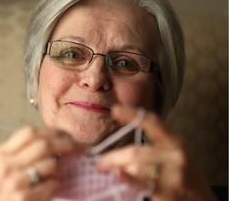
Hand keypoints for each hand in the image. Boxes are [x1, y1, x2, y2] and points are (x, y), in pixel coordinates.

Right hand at [0, 126, 83, 200]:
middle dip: (67, 144)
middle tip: (81, 147)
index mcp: (0, 153)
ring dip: (60, 168)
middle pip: (43, 145)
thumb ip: (29, 151)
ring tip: (57, 174)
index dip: (52, 131)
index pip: (29, 132)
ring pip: (50, 163)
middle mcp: (3, 165)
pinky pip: (52, 183)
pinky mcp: (22, 197)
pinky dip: (56, 184)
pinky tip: (50, 188)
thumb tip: (63, 138)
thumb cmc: (11, 189)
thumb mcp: (12, 166)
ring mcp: (12, 182)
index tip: (67, 135)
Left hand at [97, 105, 216, 200]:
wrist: (201, 198)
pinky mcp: (168, 191)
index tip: (115, 109)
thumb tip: (118, 147)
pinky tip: (117, 174)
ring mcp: (173, 174)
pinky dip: (125, 178)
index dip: (132, 114)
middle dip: (113, 157)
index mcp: (174, 140)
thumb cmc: (180, 171)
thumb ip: (152, 145)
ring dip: (120, 169)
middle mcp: (174, 154)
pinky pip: (140, 184)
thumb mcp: (171, 151)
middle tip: (99, 162)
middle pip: (136, 152)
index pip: (152, 121)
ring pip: (135, 168)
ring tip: (111, 170)